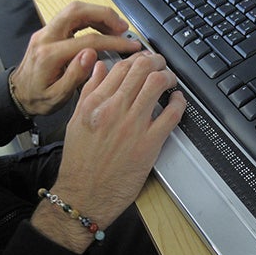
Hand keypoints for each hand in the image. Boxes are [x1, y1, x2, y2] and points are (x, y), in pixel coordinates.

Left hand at [11, 1, 140, 115]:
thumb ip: (75, 75)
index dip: (113, 41)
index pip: (88, 40)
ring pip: (75, 10)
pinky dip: (91, 18)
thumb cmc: (38, 98)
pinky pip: (72, 17)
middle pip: (77, 11)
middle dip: (105, 15)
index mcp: (50, 55)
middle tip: (123, 27)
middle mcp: (46, 37)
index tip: (129, 45)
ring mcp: (47, 32)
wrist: (18, 94)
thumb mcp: (58, 96)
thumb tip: (91, 54)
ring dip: (99, 15)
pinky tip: (103, 29)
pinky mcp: (51, 32)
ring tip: (117, 28)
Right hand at [31, 52, 186, 252]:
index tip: (145, 61)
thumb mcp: (76, 121)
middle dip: (157, 61)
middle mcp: (114, 110)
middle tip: (161, 65)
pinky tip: (177, 100)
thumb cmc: (80, 162)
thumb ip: (89, 91)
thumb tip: (100, 68)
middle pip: (142, 69)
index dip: (139, 58)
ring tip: (170, 81)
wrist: (84, 195)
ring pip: (157, 84)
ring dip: (169, 76)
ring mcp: (133, 126)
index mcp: (95, 103)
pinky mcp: (149, 144)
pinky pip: (171, 114)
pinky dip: (179, 102)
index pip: (122, 67)